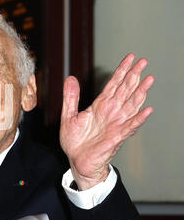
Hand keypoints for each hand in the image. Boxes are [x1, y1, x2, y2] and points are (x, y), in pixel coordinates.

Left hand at [60, 53, 154, 189]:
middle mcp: (111, 112)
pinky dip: (138, 118)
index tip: (131, 57)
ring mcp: (115, 124)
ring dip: (140, 92)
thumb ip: (71, 97)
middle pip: (125, 90)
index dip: (122, 71)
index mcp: (100, 106)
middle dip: (134, 75)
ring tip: (149, 79)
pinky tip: (147, 110)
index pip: (113, 84)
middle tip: (144, 61)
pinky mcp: (116, 137)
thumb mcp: (68, 116)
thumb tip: (70, 77)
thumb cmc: (75, 141)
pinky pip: (130, 126)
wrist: (76, 161)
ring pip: (131, 105)